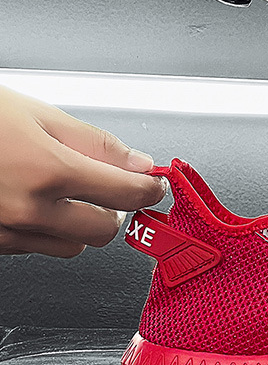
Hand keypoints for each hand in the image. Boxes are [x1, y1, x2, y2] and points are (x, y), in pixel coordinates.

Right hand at [0, 86, 165, 257]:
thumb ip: (97, 143)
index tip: (154, 184)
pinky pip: (34, 249)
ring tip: (64, 190)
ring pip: (70, 247)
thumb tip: (139, 163)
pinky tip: (33, 201)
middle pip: (103, 232)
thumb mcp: (40, 115)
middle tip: (109, 185)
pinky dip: (45, 230)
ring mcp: (5, 233)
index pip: (127, 195)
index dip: (149, 190)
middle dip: (114, 210)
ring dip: (79, 224)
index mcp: (48, 172)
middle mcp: (27, 211)